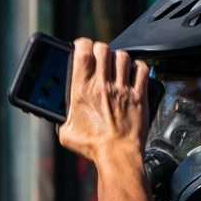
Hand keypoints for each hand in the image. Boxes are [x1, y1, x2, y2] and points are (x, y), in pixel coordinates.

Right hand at [56, 39, 150, 164]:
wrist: (118, 156)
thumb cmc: (93, 147)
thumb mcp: (67, 133)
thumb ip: (62, 119)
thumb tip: (59, 116)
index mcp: (83, 91)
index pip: (83, 52)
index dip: (83, 44)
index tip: (82, 48)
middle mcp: (103, 86)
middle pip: (103, 49)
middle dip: (100, 49)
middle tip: (100, 57)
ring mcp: (123, 89)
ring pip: (123, 56)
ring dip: (118, 58)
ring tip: (116, 66)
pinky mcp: (139, 96)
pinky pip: (142, 69)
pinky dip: (138, 67)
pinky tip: (133, 72)